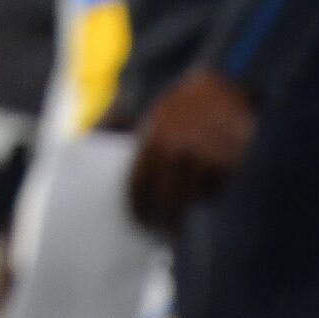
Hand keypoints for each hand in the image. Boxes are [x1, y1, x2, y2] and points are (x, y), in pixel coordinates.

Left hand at [127, 68, 255, 230]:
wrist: (225, 88)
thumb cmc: (179, 104)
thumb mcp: (146, 109)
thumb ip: (116, 125)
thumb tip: (87, 139)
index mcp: (156, 141)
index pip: (140, 186)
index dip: (138, 206)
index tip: (138, 218)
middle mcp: (182, 152)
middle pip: (170, 201)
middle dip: (166, 220)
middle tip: (165, 229)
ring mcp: (209, 160)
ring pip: (196, 199)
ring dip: (191, 204)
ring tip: (186, 208)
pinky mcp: (231, 165)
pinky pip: (217, 191)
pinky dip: (211, 193)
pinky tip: (205, 187)